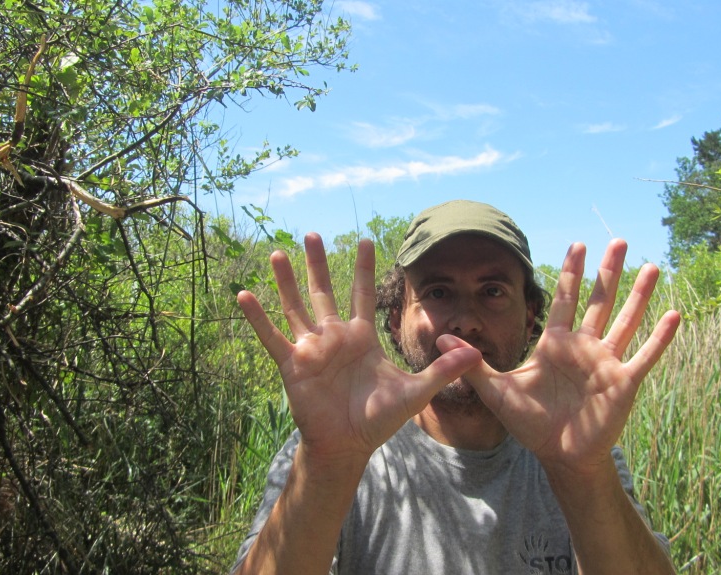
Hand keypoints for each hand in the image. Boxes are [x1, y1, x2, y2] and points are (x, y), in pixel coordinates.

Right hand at [237, 233, 480, 461]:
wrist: (348, 446)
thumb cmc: (378, 420)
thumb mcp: (416, 393)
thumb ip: (442, 370)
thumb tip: (475, 351)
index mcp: (361, 338)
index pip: (364, 294)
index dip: (364, 268)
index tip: (366, 239)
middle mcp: (334, 337)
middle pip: (324, 291)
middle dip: (318, 263)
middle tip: (312, 233)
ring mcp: (311, 349)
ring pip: (296, 307)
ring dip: (286, 281)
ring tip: (278, 253)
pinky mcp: (292, 365)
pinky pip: (272, 337)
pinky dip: (258, 318)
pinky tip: (244, 295)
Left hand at [448, 239, 679, 476]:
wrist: (559, 455)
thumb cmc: (531, 424)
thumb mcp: (497, 392)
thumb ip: (472, 364)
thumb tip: (438, 339)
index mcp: (556, 344)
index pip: (565, 300)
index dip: (571, 272)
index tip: (577, 243)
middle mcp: (584, 347)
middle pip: (599, 301)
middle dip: (608, 271)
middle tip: (618, 240)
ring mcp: (606, 363)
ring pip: (626, 320)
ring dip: (640, 295)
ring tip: (653, 266)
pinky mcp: (624, 382)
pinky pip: (645, 355)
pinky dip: (660, 337)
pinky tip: (674, 314)